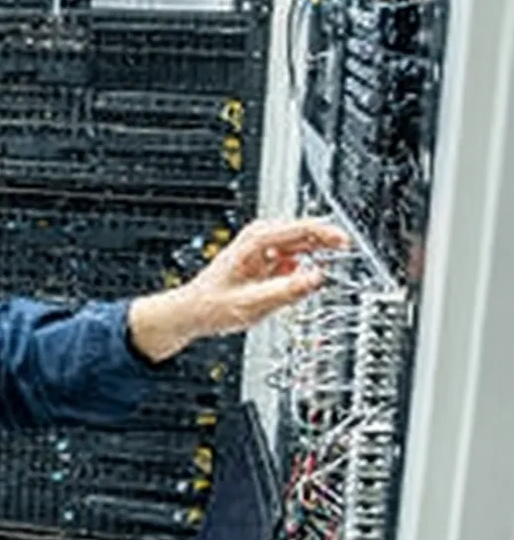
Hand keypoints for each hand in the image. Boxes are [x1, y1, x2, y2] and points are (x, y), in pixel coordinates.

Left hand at [127, 218, 349, 362]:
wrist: (191, 311)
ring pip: (299, 244)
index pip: (300, 228)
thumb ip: (287, 291)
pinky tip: (303, 280)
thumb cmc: (212, 306)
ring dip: (315, 253)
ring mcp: (261, 248)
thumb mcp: (253, 304)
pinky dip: (302, 265)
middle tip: (347, 252)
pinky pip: (292, 257)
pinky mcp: (264, 260)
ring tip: (330, 264)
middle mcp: (258, 239)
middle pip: (303, 232)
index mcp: (255, 241)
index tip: (346, 243)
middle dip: (325, 241)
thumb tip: (317, 279)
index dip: (327, 234)